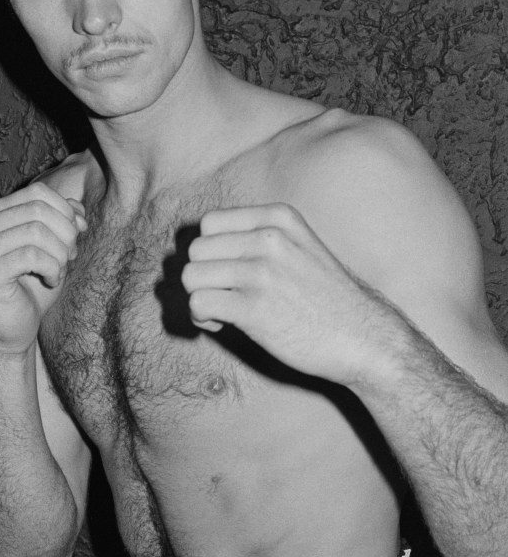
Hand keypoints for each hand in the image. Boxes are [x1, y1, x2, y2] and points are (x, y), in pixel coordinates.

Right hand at [0, 183, 86, 354]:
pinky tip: (51, 281)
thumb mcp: (56, 244)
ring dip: (59, 254)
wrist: (17, 326)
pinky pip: (31, 256)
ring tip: (60, 270)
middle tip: (69, 256)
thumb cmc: (35, 283)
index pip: (38, 193)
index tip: (76, 234)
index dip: (65, 212)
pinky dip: (52, 268)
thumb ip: (64, 219)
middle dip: (65, 234)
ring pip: (36, 232)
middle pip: (38, 210)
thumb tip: (77, 209)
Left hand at [181, 203, 393, 386]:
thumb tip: (201, 250)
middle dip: (203, 276)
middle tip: (225, 296)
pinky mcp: (253, 307)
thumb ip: (258, 239)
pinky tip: (224, 324)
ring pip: (192, 276)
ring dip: (200, 298)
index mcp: (278, 218)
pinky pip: (197, 303)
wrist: (363, 338)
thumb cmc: (326, 298)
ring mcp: (261, 271)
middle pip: (196, 249)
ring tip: (224, 312)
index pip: (210, 222)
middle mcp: (268, 238)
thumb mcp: (299, 246)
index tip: (228, 273)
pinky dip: (202, 317)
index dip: (211, 251)